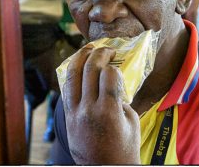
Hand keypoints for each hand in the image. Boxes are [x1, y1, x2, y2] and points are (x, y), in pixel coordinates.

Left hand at [63, 46, 140, 163]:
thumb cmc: (124, 147)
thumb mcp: (132, 121)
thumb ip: (122, 98)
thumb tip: (113, 82)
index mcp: (109, 111)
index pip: (109, 74)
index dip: (114, 66)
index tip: (118, 67)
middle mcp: (89, 109)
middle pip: (90, 69)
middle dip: (99, 53)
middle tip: (108, 50)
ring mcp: (75, 113)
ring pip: (72, 75)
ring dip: (80, 57)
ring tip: (88, 49)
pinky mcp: (68, 117)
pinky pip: (66, 88)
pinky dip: (72, 74)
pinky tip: (78, 67)